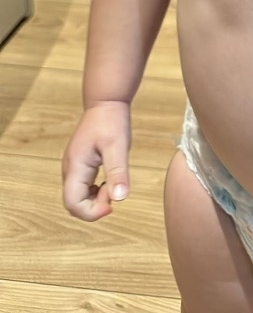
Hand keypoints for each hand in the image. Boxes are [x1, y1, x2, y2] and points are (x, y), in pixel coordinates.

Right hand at [62, 101, 131, 220]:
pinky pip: (83, 188)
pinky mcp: (80, 165)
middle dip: (94, 206)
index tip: (112, 205)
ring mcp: (73, 167)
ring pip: (78, 197)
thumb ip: (117, 172)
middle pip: (73, 203)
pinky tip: (109, 180)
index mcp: (75, 167)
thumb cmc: (111, 121)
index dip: (91, 212)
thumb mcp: (118, 146)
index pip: (72, 204)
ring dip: (96, 199)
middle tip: (113, 190)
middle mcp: (70, 170)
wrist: (106, 102)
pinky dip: (96, 191)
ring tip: (113, 183)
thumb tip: (120, 198)